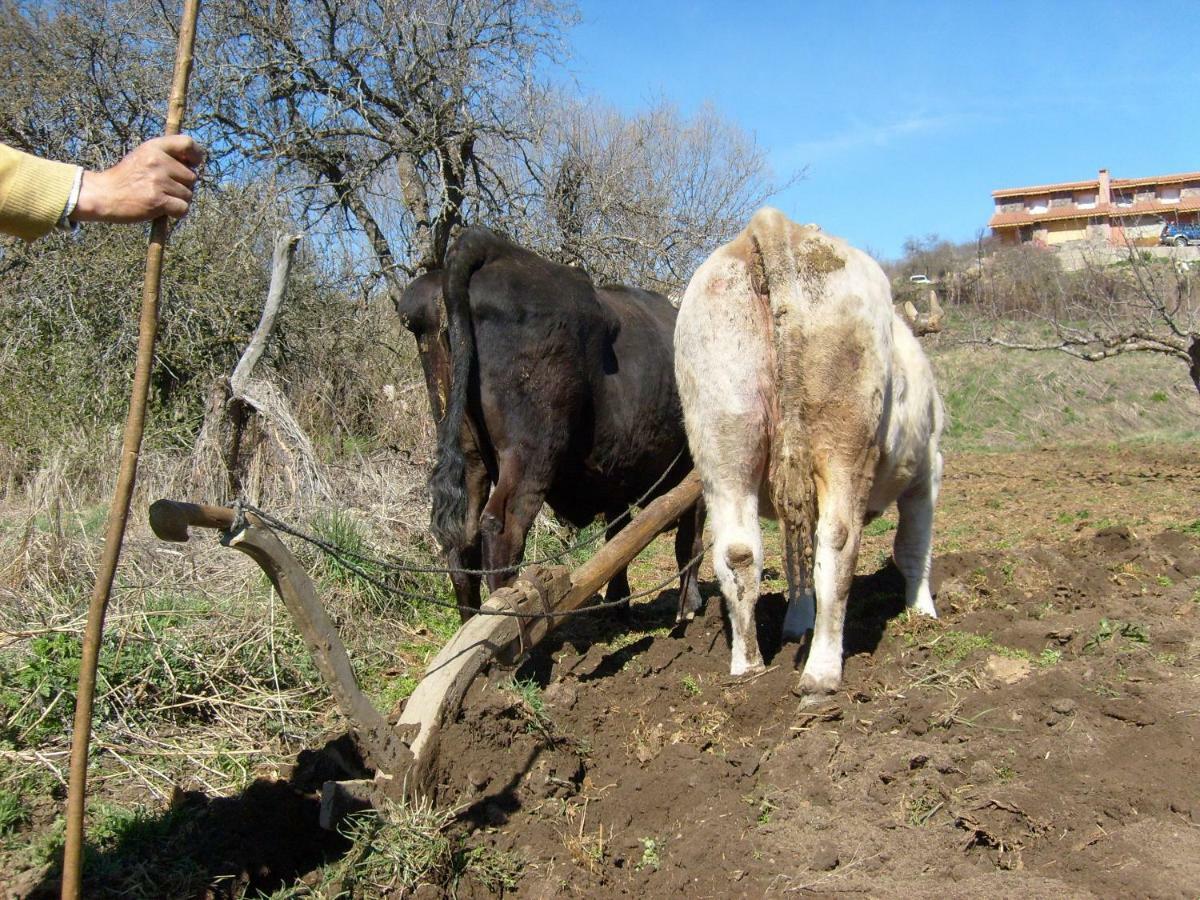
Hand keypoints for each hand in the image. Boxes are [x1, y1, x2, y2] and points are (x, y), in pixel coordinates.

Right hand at [72, 135, 205, 223]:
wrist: (103, 194)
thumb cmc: (126, 178)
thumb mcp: (143, 156)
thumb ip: (166, 156)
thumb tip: (193, 163)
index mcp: (154, 147)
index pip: (187, 143)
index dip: (196, 155)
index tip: (192, 164)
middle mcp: (158, 161)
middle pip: (192, 177)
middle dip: (183, 186)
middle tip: (164, 188)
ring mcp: (158, 180)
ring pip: (188, 195)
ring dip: (178, 200)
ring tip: (159, 198)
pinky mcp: (158, 200)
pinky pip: (183, 208)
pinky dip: (176, 213)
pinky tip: (163, 210)